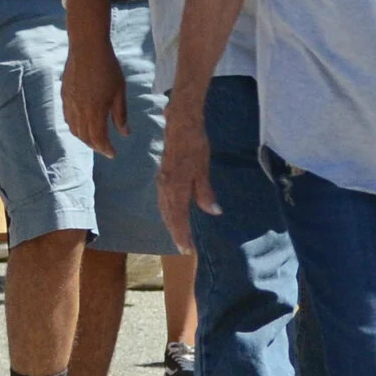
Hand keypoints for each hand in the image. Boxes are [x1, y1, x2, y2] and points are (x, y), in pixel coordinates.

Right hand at [61, 30, 129, 158]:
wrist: (87, 49)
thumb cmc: (108, 68)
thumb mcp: (119, 91)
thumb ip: (120, 114)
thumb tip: (124, 133)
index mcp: (95, 111)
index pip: (98, 138)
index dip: (105, 148)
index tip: (113, 153)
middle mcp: (79, 110)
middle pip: (85, 136)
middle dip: (95, 146)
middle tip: (106, 148)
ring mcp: (69, 103)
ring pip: (74, 129)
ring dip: (84, 138)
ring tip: (95, 140)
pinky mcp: (64, 96)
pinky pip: (68, 118)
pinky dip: (75, 127)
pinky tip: (82, 126)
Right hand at [155, 115, 219, 245]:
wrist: (180, 125)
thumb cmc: (195, 145)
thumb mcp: (203, 169)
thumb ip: (205, 192)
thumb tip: (214, 212)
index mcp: (176, 188)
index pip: (179, 218)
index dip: (183, 235)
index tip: (188, 250)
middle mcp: (165, 188)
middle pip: (169, 217)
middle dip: (177, 234)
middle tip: (185, 249)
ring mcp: (162, 183)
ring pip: (164, 210)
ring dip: (171, 225)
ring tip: (180, 237)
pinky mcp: (162, 177)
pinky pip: (163, 202)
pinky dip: (168, 214)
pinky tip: (173, 216)